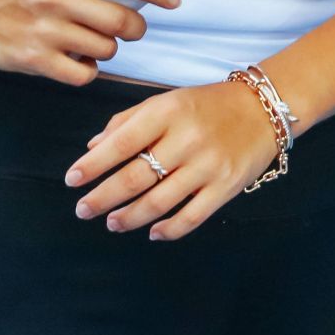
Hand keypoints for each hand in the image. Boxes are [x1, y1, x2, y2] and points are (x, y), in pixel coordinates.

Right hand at [0, 0, 179, 85]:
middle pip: (121, 21)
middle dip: (136, 28)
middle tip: (132, 29)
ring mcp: (45, 30)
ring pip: (106, 49)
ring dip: (108, 48)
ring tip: (92, 41)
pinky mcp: (35, 60)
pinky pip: (84, 74)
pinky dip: (88, 69)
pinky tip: (77, 59)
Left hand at [63, 82, 282, 240]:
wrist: (263, 109)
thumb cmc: (207, 105)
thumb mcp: (166, 101)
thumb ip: (128, 121)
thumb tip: (93, 147)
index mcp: (168, 112)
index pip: (122, 142)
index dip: (93, 164)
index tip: (72, 180)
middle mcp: (187, 138)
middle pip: (136, 177)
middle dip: (103, 197)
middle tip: (83, 209)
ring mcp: (208, 165)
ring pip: (160, 201)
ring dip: (130, 217)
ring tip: (112, 223)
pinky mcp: (226, 187)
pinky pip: (192, 216)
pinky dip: (169, 229)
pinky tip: (152, 233)